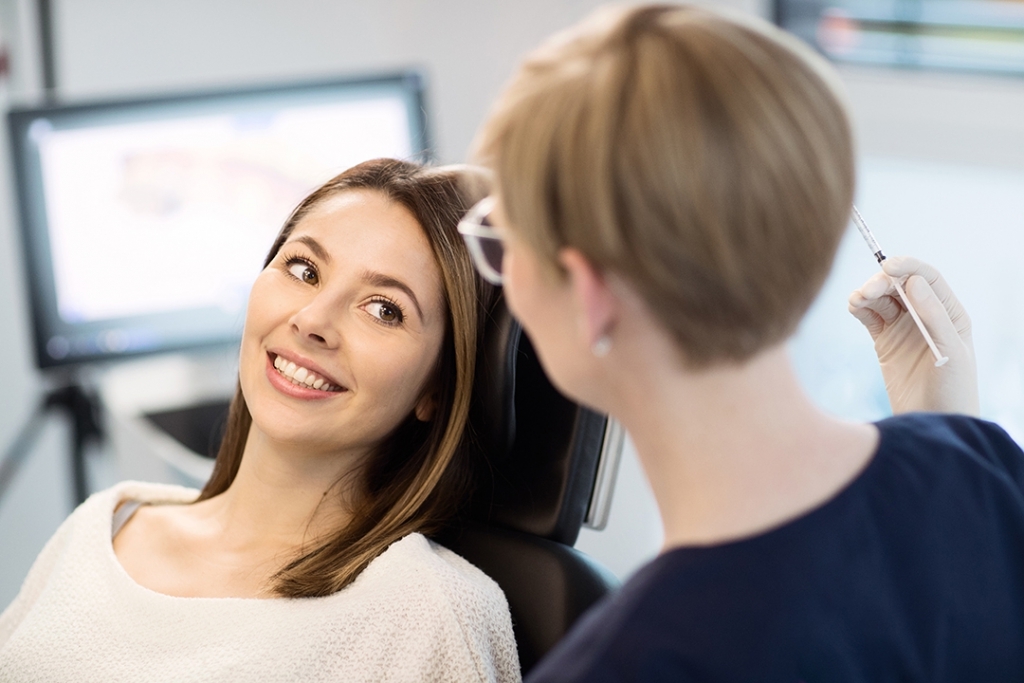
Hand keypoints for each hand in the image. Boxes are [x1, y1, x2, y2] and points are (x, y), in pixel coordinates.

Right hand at [848, 256, 978, 415]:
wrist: (933, 423)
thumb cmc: (952, 390)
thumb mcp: (949, 352)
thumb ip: (933, 316)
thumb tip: (913, 281)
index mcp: (949, 313)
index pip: (927, 278)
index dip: (907, 267)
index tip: (887, 265)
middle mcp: (926, 315)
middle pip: (900, 285)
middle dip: (881, 282)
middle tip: (866, 292)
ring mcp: (903, 328)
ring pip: (882, 299)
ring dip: (867, 294)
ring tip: (856, 300)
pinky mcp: (884, 341)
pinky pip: (869, 316)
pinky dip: (860, 308)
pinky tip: (854, 306)